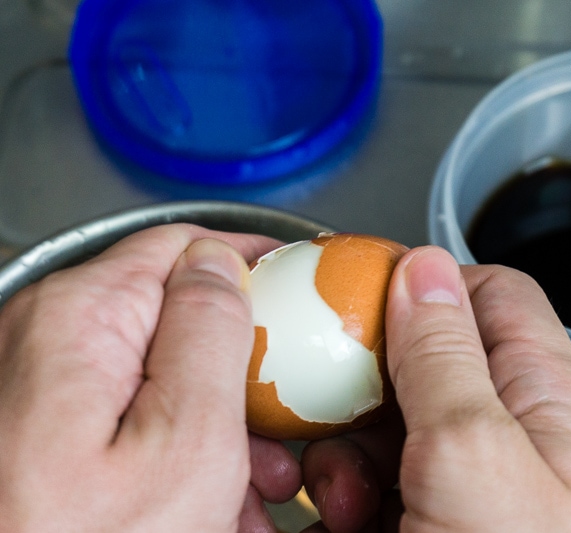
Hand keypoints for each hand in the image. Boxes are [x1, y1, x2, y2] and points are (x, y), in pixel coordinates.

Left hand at [0, 224, 300, 531]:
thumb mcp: (187, 441)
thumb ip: (212, 330)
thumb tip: (223, 263)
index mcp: (82, 319)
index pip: (187, 245)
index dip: (254, 271)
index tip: (299, 313)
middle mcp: (46, 340)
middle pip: (175, 316)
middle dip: (240, 371)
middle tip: (278, 434)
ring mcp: (36, 390)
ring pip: (157, 376)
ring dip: (216, 425)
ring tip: (250, 493)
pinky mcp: (35, 434)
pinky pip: (125, 422)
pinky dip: (174, 452)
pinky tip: (204, 506)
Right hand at [301, 246, 570, 531]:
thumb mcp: (477, 455)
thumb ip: (447, 359)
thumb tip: (424, 269)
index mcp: (540, 395)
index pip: (485, 296)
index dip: (421, 282)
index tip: (353, 288)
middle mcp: (503, 433)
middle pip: (420, 361)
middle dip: (360, 376)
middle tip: (314, 395)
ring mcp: (460, 486)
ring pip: (384, 425)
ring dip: (339, 443)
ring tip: (325, 486)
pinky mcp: (424, 527)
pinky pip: (370, 486)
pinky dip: (338, 494)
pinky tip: (328, 518)